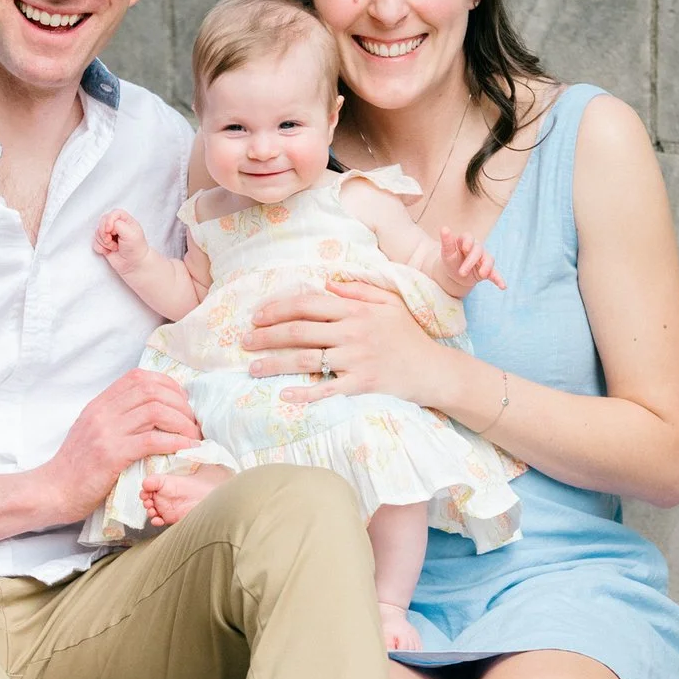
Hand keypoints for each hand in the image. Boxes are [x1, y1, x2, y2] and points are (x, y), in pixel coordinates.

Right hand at [36, 370, 200, 519]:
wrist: (54, 491)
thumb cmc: (77, 467)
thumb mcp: (93, 432)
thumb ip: (116, 418)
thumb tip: (152, 412)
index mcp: (99, 404)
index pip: (138, 378)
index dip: (167, 384)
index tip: (181, 400)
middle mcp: (103, 413)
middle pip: (151, 391)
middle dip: (180, 403)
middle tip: (192, 422)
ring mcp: (106, 432)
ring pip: (155, 411)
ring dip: (182, 422)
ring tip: (192, 436)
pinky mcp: (112, 455)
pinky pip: (152, 440)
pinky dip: (176, 442)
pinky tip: (186, 449)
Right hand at [92, 209, 148, 270]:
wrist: (134, 265)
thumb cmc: (135, 249)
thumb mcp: (130, 233)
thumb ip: (118, 224)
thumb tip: (107, 226)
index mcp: (126, 220)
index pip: (113, 213)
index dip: (109, 220)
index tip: (110, 230)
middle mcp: (117, 226)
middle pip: (102, 221)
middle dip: (104, 232)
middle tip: (110, 240)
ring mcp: (110, 235)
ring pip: (97, 232)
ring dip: (104, 242)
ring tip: (114, 248)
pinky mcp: (104, 244)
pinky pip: (95, 242)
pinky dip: (100, 248)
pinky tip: (108, 252)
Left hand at [244, 277, 456, 406]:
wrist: (434, 370)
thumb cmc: (408, 336)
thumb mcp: (389, 303)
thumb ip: (359, 291)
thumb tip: (329, 284)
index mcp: (356, 310)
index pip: (309, 304)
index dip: (278, 308)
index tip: (257, 315)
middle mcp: (352, 332)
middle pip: (300, 331)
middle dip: (267, 335)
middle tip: (244, 340)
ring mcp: (356, 360)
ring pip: (306, 360)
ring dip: (275, 363)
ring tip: (253, 367)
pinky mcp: (362, 385)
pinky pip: (328, 390)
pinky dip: (305, 394)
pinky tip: (284, 394)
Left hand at [438, 227, 504, 291]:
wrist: (455, 275)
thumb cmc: (451, 260)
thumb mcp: (447, 253)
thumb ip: (447, 242)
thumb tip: (444, 228)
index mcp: (466, 240)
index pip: (469, 238)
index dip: (468, 242)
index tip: (465, 248)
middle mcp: (477, 248)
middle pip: (478, 251)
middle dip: (471, 261)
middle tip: (462, 273)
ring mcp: (484, 258)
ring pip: (488, 260)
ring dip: (486, 267)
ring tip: (482, 274)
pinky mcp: (488, 270)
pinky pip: (495, 274)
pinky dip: (499, 279)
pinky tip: (503, 286)